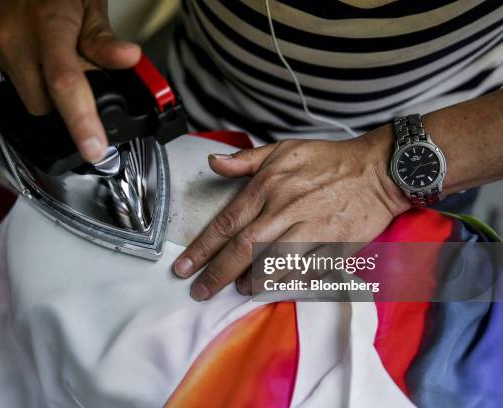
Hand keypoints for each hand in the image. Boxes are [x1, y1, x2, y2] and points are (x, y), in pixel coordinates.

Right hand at [0, 0, 140, 160]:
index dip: (81, 121)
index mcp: (48, 24)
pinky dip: (29, 76)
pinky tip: (36, 54)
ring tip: (57, 60)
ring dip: (46, 92)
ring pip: (25, 98)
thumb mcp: (87, 0)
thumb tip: (129, 61)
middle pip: (42, 105)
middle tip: (82, 79)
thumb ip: (103, 38)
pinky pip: (9, 80)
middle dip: (64, 105)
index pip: (65, 83)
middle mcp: (14, 37)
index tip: (94, 149)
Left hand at [172, 126, 410, 300]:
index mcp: (269, 186)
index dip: (202, 248)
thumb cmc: (327, 160)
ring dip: (252, 281)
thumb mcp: (283, 150)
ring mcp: (313, 229)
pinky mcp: (336, 245)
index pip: (227, 222)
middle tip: (199, 291)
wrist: (378, 169)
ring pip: (274, 263)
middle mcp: (287, 208)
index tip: (184, 268)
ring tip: (239, 289)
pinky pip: (307, 271)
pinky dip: (288, 283)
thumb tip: (212, 163)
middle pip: (244, 247)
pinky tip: (275, 288)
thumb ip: (245, 160)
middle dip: (218, 273)